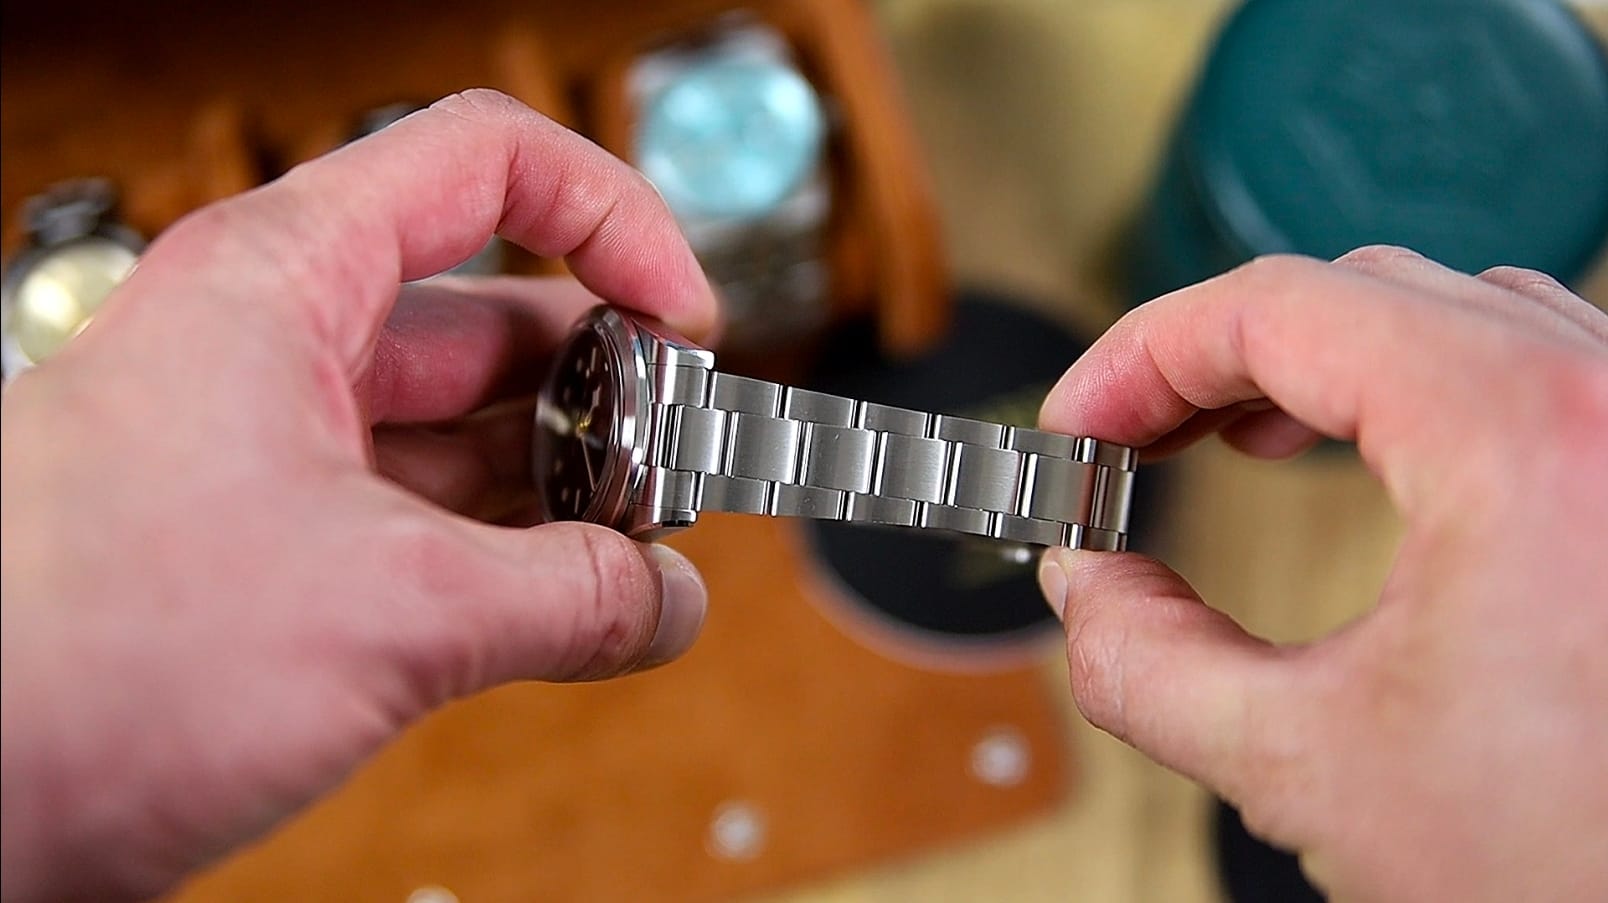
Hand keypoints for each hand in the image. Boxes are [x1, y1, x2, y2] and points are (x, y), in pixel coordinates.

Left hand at [0, 90, 717, 900]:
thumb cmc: (71, 664)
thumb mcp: (387, 612)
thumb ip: (566, 596)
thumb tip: (665, 602)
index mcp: (285, 285)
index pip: (487, 167)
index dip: (611, 220)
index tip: (682, 320)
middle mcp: (277, 351)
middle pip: (496, 315)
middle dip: (607, 389)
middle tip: (684, 475)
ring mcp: (274, 454)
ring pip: (467, 432)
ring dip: (568, 490)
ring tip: (645, 558)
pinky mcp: (273, 553)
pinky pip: (428, 524)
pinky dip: (512, 562)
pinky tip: (578, 611)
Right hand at [1037, 247, 1607, 900]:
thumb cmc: (1587, 866)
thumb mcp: (1316, 769)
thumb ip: (1149, 665)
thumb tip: (1086, 593)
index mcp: (1526, 437)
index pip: (1280, 309)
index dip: (1143, 356)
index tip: (1082, 422)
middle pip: (1360, 292)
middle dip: (1212, 356)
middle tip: (1124, 435)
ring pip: (1452, 314)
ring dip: (1312, 359)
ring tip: (1219, 429)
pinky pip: (1526, 368)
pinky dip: (1412, 384)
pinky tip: (1357, 442)